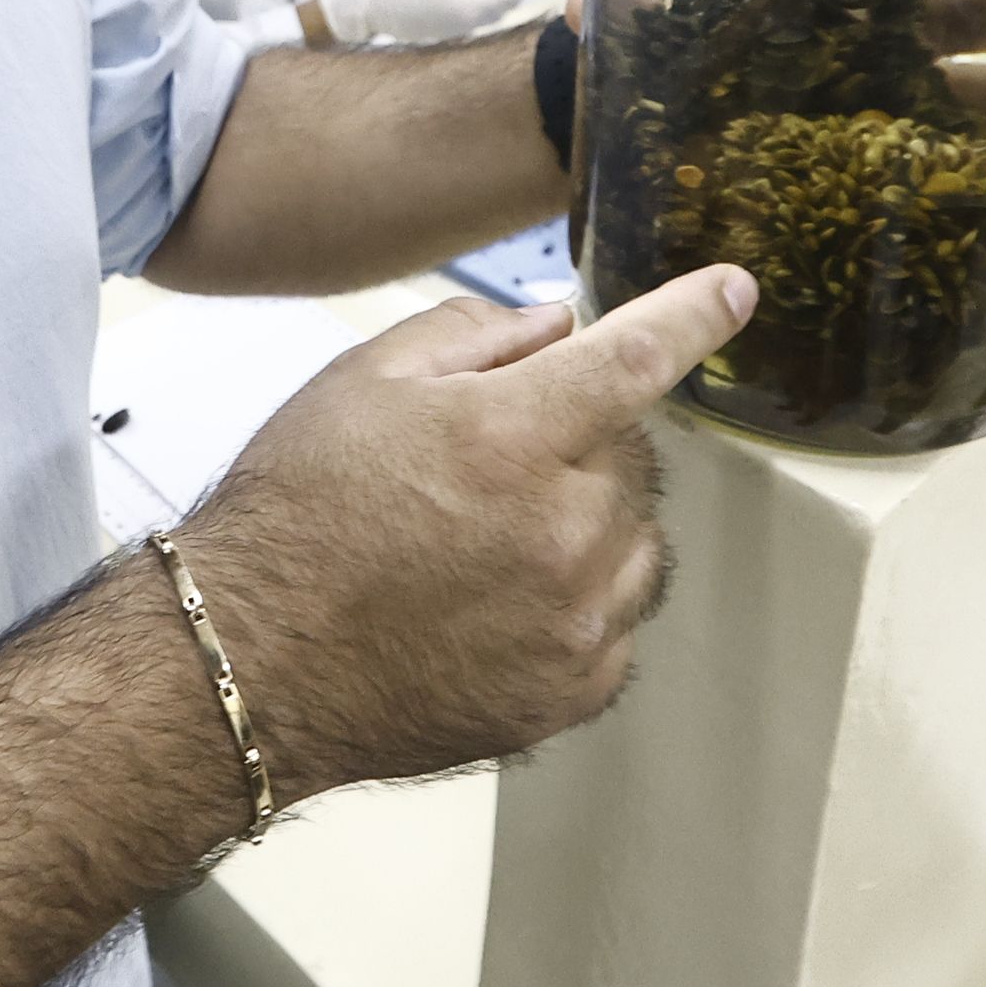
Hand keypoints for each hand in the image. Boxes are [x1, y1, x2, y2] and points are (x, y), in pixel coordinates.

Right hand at [167, 265, 753, 798]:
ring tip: (492, 538)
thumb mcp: (361, 383)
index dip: (694, 316)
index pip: (637, 358)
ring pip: (639, 540)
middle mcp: (562, 532)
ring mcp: (575, 621)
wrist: (249, 662)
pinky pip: (619, 622)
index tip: (735, 293)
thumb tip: (556, 326)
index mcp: (511, 438)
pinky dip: (582, 599)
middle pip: (633, 454)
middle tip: (492, 462)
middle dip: (584, 439)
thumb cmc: (292, 518)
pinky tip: (501, 600)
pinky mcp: (571, 693)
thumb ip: (472, 338)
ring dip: (593, 521)